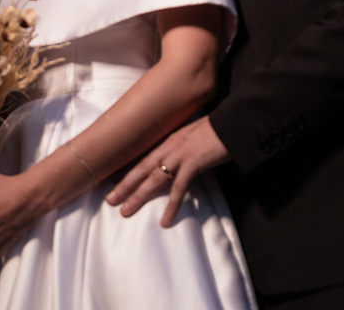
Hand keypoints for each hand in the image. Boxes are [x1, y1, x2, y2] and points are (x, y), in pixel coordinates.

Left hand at [105, 115, 229, 226]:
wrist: (234, 123)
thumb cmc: (217, 129)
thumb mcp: (193, 135)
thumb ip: (182, 146)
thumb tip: (177, 158)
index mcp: (169, 139)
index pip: (142, 157)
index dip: (126, 169)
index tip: (112, 180)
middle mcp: (170, 146)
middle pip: (141, 169)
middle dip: (124, 185)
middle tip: (109, 199)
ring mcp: (180, 154)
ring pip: (154, 179)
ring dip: (138, 196)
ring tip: (125, 211)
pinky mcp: (194, 163)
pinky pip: (179, 189)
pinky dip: (171, 206)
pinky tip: (164, 220)